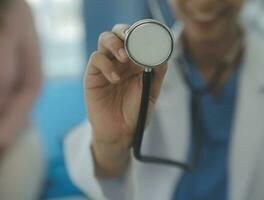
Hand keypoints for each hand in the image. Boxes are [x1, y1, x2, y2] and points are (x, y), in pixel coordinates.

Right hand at [84, 24, 167, 177]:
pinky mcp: (93, 75)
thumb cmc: (137, 111)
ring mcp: (106, 66)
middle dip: (124, 31)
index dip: (140, 31)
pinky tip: (115, 79)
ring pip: (105, 39)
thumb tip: (163, 53)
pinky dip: (106, 65)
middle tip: (131, 38)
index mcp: (136, 61)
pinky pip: (96, 59)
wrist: (121, 132)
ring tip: (124, 57)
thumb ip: (157, 72)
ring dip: (115, 44)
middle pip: (118, 32)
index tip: (148, 35)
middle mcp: (121, 60)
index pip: (136, 37)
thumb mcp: (151, 92)